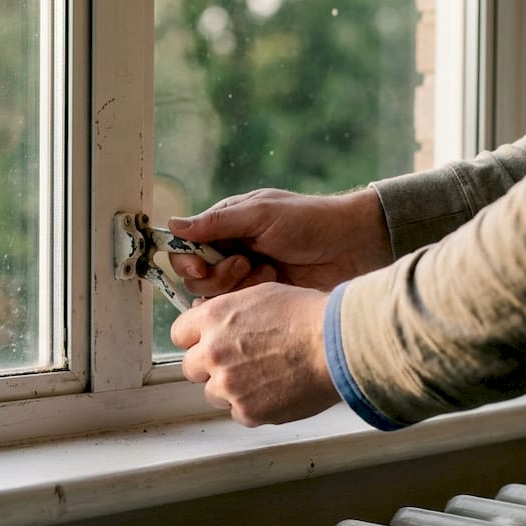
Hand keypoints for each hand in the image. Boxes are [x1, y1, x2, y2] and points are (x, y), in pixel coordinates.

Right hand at [167, 187, 392, 296]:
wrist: (352, 246)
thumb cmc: (309, 221)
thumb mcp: (260, 214)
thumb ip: (216, 222)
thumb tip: (173, 224)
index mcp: (226, 228)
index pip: (187, 249)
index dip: (187, 261)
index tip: (201, 266)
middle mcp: (231, 253)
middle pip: (197, 279)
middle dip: (218, 276)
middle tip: (245, 263)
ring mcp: (248, 279)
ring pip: (217, 299)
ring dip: (239, 287)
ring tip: (268, 272)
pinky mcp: (264, 300)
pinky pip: (240, 311)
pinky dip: (253, 300)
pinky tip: (275, 285)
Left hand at [171, 282, 339, 425]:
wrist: (335, 345)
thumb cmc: (307, 315)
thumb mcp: (260, 295)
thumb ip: (228, 312)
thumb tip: (212, 322)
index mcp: (213, 319)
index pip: (179, 334)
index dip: (195, 340)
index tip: (206, 344)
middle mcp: (212, 352)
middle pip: (190, 368)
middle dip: (209, 367)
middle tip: (238, 363)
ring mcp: (228, 385)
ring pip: (213, 394)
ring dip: (230, 389)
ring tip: (263, 378)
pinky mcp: (247, 411)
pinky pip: (238, 414)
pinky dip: (253, 406)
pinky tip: (275, 392)